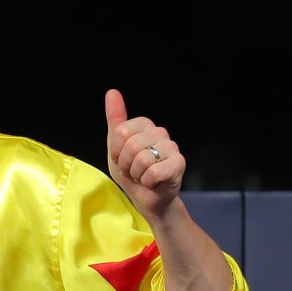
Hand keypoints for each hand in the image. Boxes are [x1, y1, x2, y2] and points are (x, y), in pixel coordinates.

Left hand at [103, 89, 183, 222]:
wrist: (146, 198)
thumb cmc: (132, 173)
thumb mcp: (116, 147)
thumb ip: (115, 120)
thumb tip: (112, 92)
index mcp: (145, 126)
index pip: (121, 131)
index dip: (116, 151)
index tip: (122, 159)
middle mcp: (161, 132)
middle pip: (130, 145)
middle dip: (125, 164)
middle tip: (133, 170)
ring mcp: (172, 147)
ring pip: (141, 159)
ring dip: (136, 174)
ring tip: (142, 176)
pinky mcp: (179, 163)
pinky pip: (152, 172)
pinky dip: (147, 182)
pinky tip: (153, 182)